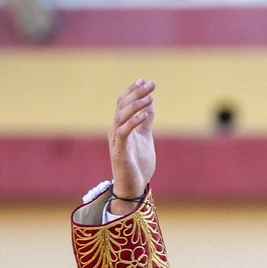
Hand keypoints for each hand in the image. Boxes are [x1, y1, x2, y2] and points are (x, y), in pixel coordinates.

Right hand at [109, 78, 156, 205]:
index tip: (145, 79)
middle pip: (122, 106)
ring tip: (149, 97)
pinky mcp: (119, 152)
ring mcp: (116, 141)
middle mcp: (115, 131)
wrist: (132, 187)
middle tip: (151, 83)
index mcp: (121, 127)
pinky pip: (124, 133)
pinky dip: (133, 122)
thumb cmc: (137, 164)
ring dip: (135, 105)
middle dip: (136, 93)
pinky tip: (144, 116)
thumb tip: (149, 103)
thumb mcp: (145, 138)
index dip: (132, 90)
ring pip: (121, 117)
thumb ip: (145, 122)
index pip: (123, 103)